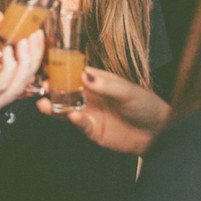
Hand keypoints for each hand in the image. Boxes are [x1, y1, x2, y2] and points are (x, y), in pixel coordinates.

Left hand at [0, 12, 42, 116]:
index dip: (35, 54)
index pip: (25, 72)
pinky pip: (1, 86)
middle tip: (34, 36)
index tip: (38, 34)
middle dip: (34, 56)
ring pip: (18, 84)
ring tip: (24, 41)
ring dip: (24, 62)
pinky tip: (9, 52)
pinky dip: (8, 69)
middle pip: (26, 79)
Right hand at [36, 67, 169, 154]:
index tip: (50, 67)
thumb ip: (107, 85)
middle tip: (42, 86)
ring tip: (43, 104)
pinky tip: (71, 116)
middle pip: (68, 91)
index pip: (78, 72)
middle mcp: (92, 96)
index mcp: (100, 81)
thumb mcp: (128, 92)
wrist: (158, 133)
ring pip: (67, 108)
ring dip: (55, 106)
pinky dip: (73, 120)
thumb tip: (85, 74)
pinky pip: (79, 123)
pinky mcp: (93, 129)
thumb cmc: (146, 106)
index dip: (63, 70)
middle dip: (53, 88)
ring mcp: (91, 113)